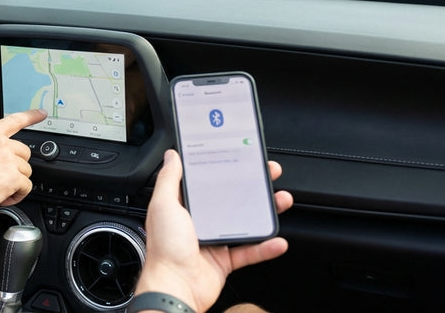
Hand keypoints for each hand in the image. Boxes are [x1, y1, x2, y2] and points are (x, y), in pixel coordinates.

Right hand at [0, 109, 45, 223]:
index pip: (14, 120)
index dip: (30, 116)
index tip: (41, 113)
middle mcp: (0, 144)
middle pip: (24, 152)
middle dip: (17, 167)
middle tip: (2, 178)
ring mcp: (8, 160)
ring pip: (26, 172)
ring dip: (16, 183)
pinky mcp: (13, 178)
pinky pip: (26, 187)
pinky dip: (18, 195)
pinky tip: (3, 197)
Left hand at [136, 150, 292, 312]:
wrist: (174, 288)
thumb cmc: (164, 248)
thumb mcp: (164, 205)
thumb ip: (169, 179)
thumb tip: (172, 155)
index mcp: (184, 206)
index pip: (207, 181)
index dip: (224, 168)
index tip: (240, 157)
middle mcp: (199, 221)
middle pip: (231, 199)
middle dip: (252, 186)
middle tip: (268, 174)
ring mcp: (213, 241)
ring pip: (244, 222)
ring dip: (264, 212)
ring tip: (281, 200)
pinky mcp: (224, 260)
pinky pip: (250, 252)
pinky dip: (265, 247)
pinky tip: (278, 240)